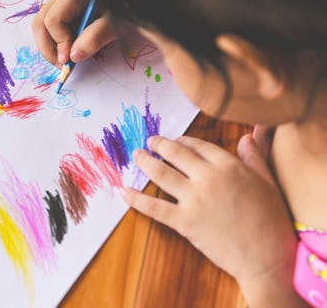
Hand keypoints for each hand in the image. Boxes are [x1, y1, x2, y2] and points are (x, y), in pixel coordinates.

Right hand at [31, 0, 115, 65]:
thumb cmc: (128, 4)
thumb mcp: (117, 21)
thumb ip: (96, 37)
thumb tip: (73, 56)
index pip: (53, 20)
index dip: (58, 43)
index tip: (69, 60)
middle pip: (40, 22)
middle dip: (47, 47)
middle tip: (61, 65)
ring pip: (42, 24)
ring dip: (50, 45)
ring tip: (65, 59)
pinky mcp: (66, 6)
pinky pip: (52, 24)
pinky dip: (56, 39)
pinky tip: (70, 47)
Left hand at [122, 135, 302, 305]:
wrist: (266, 258)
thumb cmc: (271, 220)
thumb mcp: (267, 182)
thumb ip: (253, 157)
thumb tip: (245, 137)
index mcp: (229, 166)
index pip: (198, 145)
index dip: (184, 141)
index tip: (176, 141)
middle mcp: (207, 178)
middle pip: (175, 154)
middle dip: (159, 145)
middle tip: (150, 142)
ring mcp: (193, 200)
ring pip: (160, 174)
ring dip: (144, 162)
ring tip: (136, 156)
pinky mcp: (183, 222)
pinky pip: (153, 206)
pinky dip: (135, 198)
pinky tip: (122, 191)